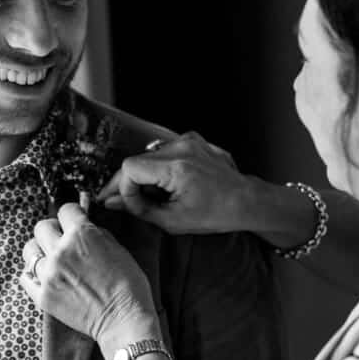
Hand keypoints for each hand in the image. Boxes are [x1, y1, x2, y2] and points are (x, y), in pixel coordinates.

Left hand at [20, 203, 158, 353]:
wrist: (124, 320)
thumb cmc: (129, 286)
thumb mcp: (118, 249)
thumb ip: (96, 234)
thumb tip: (84, 226)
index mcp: (81, 235)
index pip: (65, 210)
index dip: (72, 215)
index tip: (74, 222)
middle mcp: (60, 251)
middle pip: (41, 227)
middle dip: (53, 231)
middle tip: (61, 241)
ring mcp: (49, 274)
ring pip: (29, 251)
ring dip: (40, 252)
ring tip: (52, 261)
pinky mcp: (43, 296)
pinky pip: (25, 277)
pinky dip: (33, 276)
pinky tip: (46, 278)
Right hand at [99, 132, 251, 234]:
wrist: (246, 201)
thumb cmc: (215, 214)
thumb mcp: (172, 220)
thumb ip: (139, 209)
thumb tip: (112, 202)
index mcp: (176, 167)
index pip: (130, 168)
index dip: (123, 188)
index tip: (126, 204)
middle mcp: (181, 148)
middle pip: (137, 160)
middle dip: (129, 182)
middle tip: (124, 201)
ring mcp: (188, 140)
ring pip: (149, 155)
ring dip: (145, 174)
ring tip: (153, 194)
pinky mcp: (193, 139)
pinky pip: (164, 150)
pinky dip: (161, 166)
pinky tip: (169, 182)